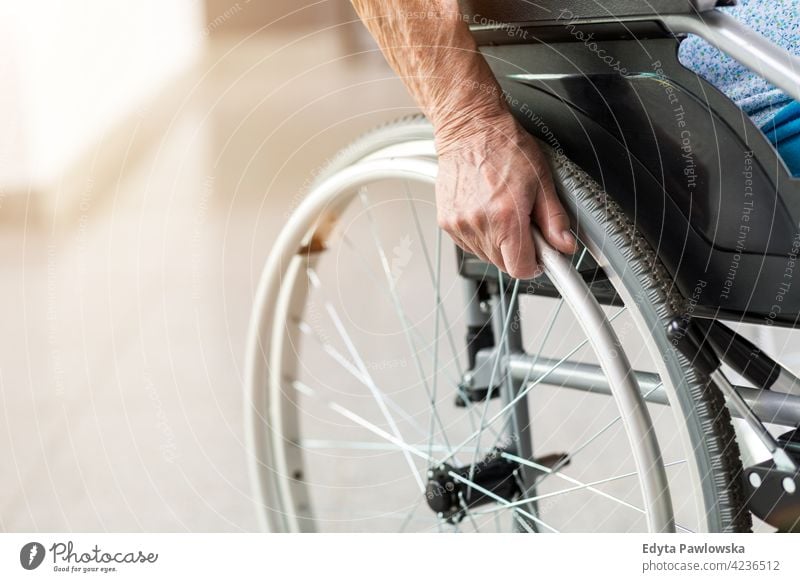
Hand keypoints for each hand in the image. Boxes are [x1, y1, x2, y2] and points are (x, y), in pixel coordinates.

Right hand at [434, 111, 576, 278]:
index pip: (521, 269)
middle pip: (504, 264)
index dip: (535, 264)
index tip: (541, 254)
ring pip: (486, 255)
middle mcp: (480, 224)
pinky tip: (485, 210)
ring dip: (498, 242)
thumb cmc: (504, 146)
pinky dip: (481, 234)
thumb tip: (564, 244)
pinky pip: (469, 244)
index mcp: (506, 216)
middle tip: (523, 220)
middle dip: (518, 249)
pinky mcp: (446, 221)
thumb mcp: (542, 180)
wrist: (469, 129)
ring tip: (502, 210)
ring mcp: (460, 224)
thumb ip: (554, 218)